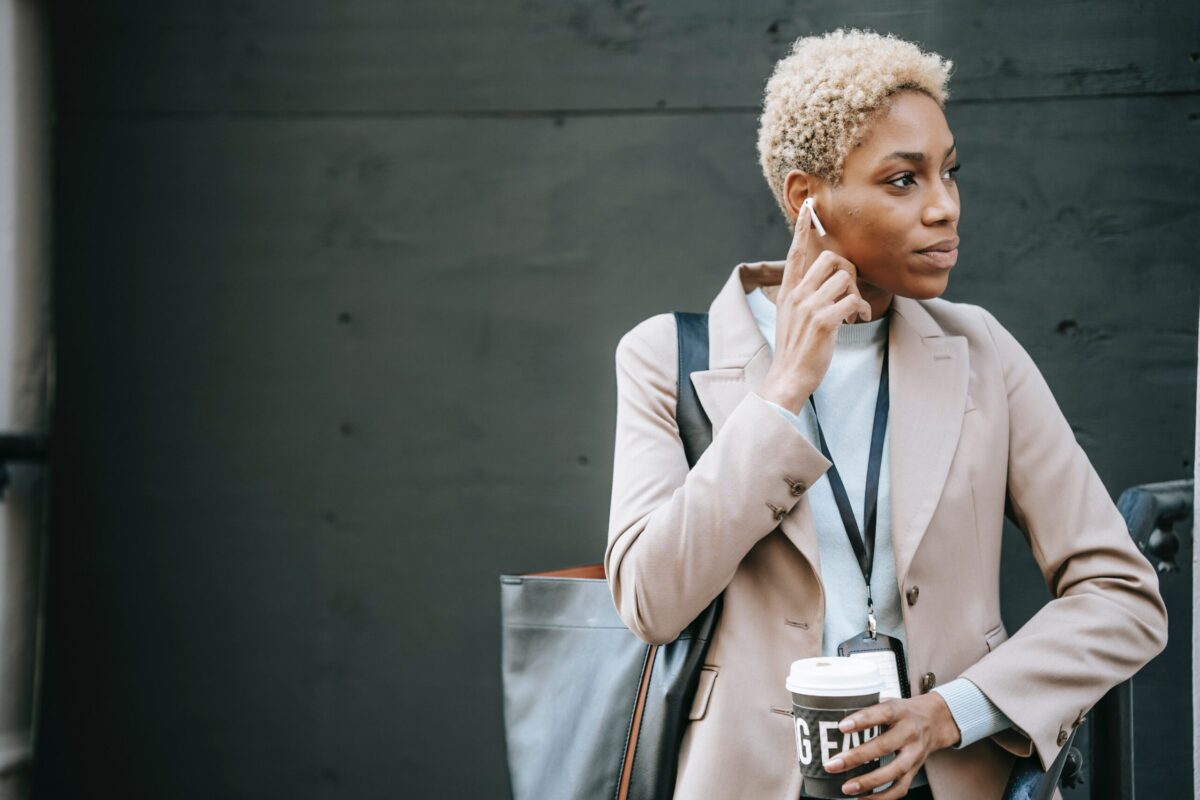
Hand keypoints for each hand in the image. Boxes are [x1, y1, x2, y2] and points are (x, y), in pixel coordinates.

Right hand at [758, 200, 871, 414]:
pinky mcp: (824, 321)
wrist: (788, 377)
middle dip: (849, 271)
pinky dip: (861, 309)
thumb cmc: (795, 349)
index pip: (795, 252)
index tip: (807, 208)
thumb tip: (826, 281)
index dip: (802, 229)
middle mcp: (796, 295)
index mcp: (787, 292)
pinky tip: (858, 319)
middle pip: (831, 259)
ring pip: (845, 278)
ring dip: (857, 294)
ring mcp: (809, 307)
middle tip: (851, 291)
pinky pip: (852, 300)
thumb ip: (802, 296)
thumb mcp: (790, 317)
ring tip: (855, 312)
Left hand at [823, 694, 960, 797]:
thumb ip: (867, 709)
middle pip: (884, 746)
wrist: (936, 721)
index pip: (882, 713)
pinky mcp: (915, 770)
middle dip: (856, 757)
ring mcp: (914, 754)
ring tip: (846, 788)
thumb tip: (830, 715)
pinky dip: (881, 797)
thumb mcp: (889, 702)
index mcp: (900, 711)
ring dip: (868, 782)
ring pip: (893, 771)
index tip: (842, 727)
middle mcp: (909, 733)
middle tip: (833, 764)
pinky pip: (900, 788)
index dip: (862, 720)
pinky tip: (862, 799)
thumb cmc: (903, 711)